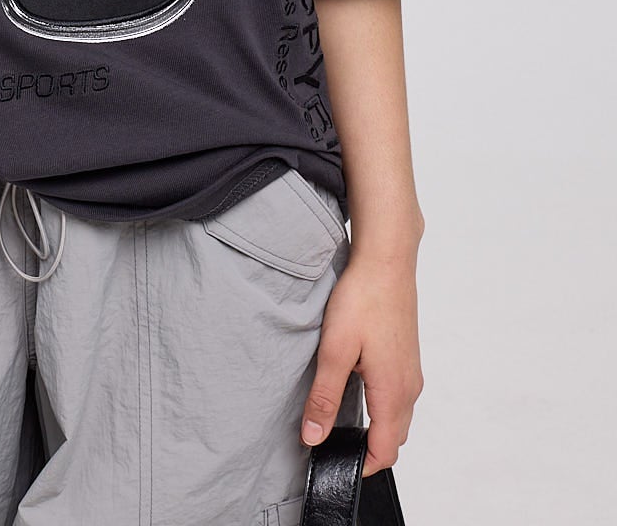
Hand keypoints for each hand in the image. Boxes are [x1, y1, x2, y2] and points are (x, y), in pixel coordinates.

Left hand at [298, 245, 423, 478]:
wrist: (387, 260)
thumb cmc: (363, 299)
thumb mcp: (335, 350)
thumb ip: (325, 397)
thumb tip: (313, 437)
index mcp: (393, 393)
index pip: (385, 451)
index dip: (361, 465)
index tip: (334, 463)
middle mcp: (409, 387)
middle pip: (395, 438)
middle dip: (368, 449)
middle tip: (333, 444)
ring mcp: (411, 371)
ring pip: (398, 416)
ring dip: (376, 427)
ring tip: (341, 419)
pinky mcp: (407, 355)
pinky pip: (398, 395)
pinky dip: (381, 406)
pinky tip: (357, 386)